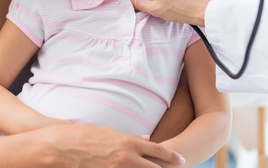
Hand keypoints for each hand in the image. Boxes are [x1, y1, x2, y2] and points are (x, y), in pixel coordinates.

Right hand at [36, 124, 184, 166]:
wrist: (63, 146)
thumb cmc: (86, 135)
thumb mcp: (111, 132)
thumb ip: (131, 138)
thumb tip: (147, 139)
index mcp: (129, 142)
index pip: (158, 150)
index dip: (172, 156)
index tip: (182, 159)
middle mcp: (127, 157)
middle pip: (155, 167)